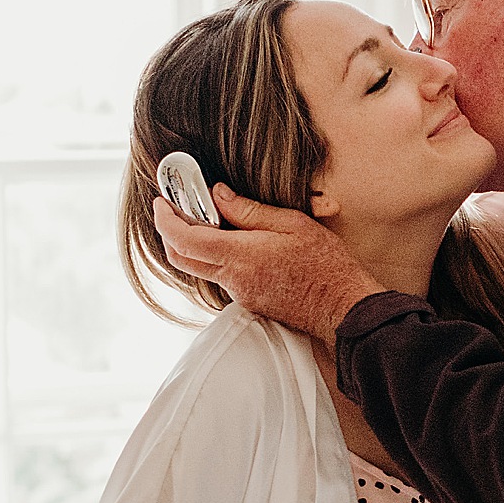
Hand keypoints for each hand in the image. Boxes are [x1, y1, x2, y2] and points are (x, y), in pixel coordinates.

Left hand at [154, 185, 383, 340]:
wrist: (342, 307)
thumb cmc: (325, 265)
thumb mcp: (291, 223)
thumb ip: (248, 210)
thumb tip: (217, 194)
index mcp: (240, 256)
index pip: (185, 239)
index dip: (166, 219)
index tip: (162, 201)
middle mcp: (233, 279)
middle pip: (181, 258)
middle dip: (170, 232)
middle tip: (176, 208)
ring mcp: (239, 294)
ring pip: (200, 268)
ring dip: (195, 244)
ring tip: (209, 218)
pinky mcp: (248, 301)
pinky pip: (220, 277)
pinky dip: (217, 257)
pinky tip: (234, 241)